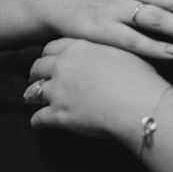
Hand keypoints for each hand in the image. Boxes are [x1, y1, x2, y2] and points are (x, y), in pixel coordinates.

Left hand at [24, 38, 168, 146]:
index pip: (52, 47)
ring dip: (32, 96)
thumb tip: (107, 55)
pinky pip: (38, 118)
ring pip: (34, 92)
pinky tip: (39, 123)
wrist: (140, 103)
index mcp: (79, 48)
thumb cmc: (140, 77)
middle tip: (38, 79)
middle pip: (38, 67)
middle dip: (36, 73)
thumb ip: (105, 51)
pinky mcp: (59, 115)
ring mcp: (59, 91)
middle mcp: (63, 66)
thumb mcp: (124, 52)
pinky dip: (37, 121)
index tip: (51, 60)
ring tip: (32, 99)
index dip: (50, 55)